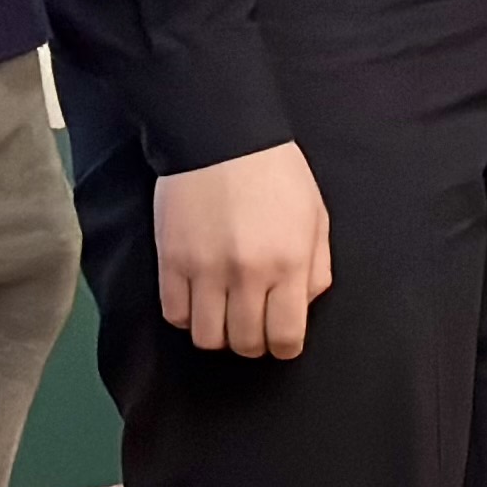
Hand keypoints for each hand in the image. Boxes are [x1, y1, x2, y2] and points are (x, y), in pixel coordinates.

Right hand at [155, 141, 333, 358]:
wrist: (221, 138)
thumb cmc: (277, 175)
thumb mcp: (316, 217)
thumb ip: (316, 268)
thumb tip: (303, 307)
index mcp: (290, 262)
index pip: (285, 336)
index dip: (285, 347)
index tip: (282, 342)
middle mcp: (248, 274)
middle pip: (245, 343)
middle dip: (254, 344)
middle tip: (254, 327)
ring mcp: (205, 270)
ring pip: (207, 338)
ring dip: (219, 335)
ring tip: (225, 316)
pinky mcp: (170, 262)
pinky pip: (175, 314)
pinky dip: (188, 317)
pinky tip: (200, 300)